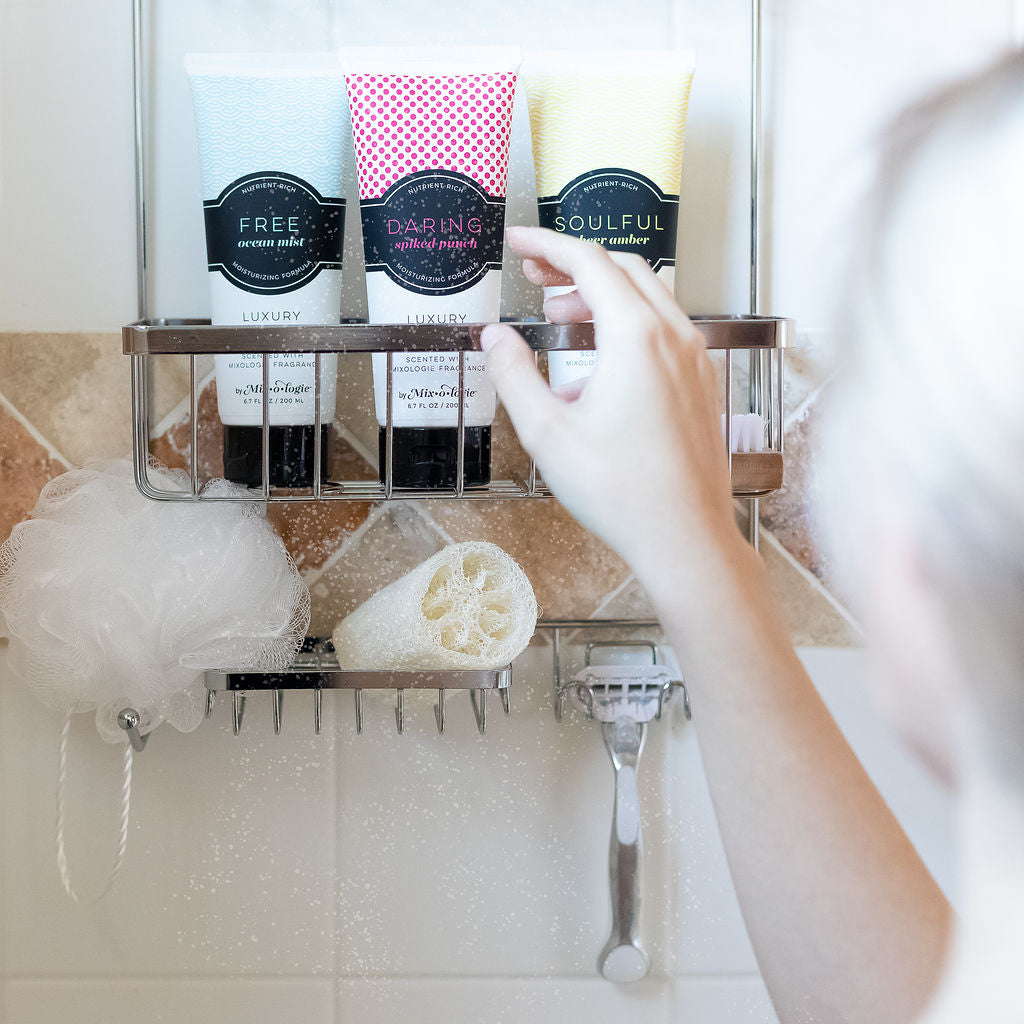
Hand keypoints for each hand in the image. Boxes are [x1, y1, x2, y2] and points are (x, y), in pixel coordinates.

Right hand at [481, 226, 737, 582]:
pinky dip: (626, 328)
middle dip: (574, 266)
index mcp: (636, 336)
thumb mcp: (547, 433)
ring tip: (558, 318)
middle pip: (622, 271)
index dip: (547, 245)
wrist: (685, 538)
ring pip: (647, 300)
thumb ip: (514, 376)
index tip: (517, 242)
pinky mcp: (702, 386)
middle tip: (533, 277)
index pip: (588, 262)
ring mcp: (695, 361)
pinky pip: (663, 335)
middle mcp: (674, 337)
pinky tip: (594, 369)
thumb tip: (494, 338)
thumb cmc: (620, 491)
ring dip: (601, 296)